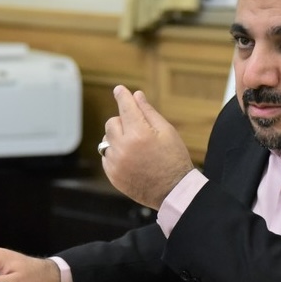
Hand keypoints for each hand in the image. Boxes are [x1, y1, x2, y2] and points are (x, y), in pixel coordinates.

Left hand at [101, 85, 194, 209]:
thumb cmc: (174, 159)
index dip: (122, 96)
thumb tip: (136, 95)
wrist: (173, 191)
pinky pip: (106, 156)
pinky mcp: (112, 175)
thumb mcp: (167, 132)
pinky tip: (131, 160)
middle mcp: (123, 148)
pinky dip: (115, 154)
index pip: (125, 107)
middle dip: (122, 122)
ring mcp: (116, 163)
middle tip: (138, 130)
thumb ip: (148, 112)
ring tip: (135, 148)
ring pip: (107, 140)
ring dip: (117, 139)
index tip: (119, 90)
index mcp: (139, 134)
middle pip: (111, 123)